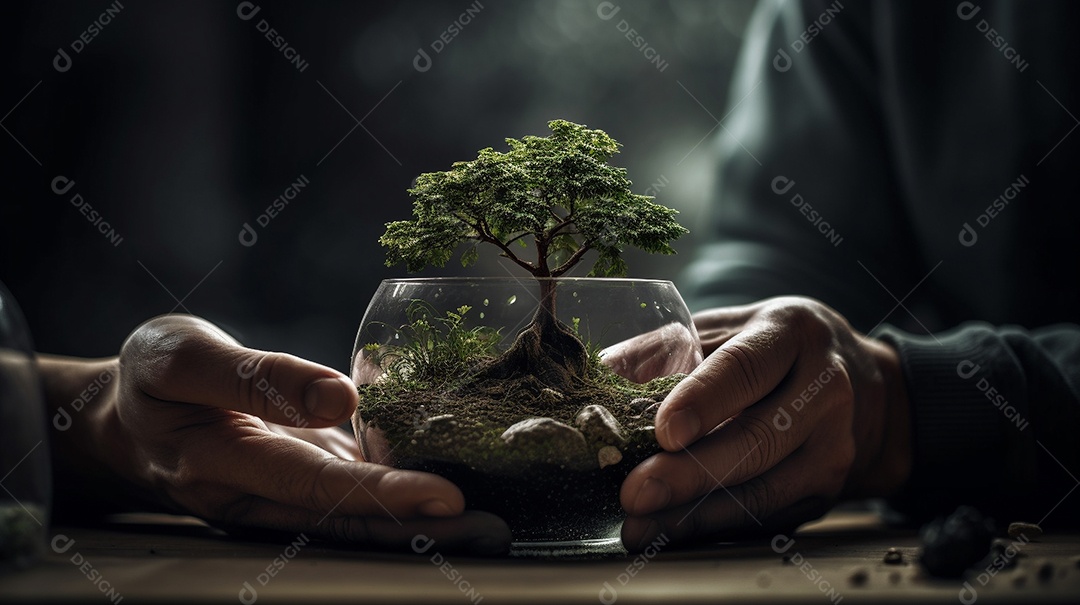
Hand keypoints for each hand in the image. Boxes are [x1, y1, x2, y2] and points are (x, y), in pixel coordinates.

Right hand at [41, 314, 510, 552]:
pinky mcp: (295, 483)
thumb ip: (260, 379)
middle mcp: (254, 497)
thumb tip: (341, 397)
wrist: (126, 418)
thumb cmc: (153, 381)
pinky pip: (349, 495)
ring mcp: (278, 497)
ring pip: (352, 517)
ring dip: (417, 525)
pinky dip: (397, 497)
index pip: (312, 485)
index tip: (443, 496)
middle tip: (489, 528)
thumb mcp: (184, 359)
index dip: (380, 494)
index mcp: (220, 465)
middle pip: (345, 518)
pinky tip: (444, 495)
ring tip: (485, 525)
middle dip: (418, 528)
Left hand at [618, 297, 910, 549]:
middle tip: (635, 492)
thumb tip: (605, 371)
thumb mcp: (730, 328)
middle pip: (757, 438)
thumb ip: (668, 348)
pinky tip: (672, 533)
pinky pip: (767, 516)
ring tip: (641, 525)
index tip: (664, 430)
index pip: (746, 367)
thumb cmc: (774, 350)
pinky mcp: (826, 490)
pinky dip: (715, 528)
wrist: (863, 387)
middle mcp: (824, 389)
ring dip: (695, 515)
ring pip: (764, 489)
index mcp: (790, 333)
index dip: (704, 400)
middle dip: (690, 473)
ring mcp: (833, 445)